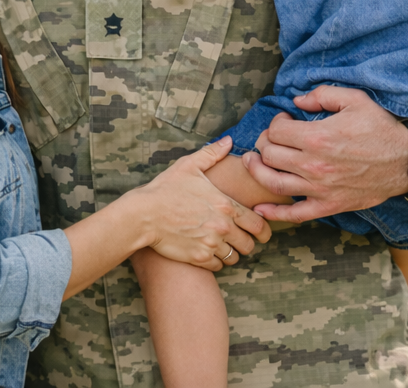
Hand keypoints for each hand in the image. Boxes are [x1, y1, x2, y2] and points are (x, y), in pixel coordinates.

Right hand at [130, 137, 270, 270]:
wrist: (143, 215)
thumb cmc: (165, 189)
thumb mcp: (188, 166)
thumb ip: (212, 154)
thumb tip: (229, 141)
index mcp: (225, 205)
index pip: (258, 224)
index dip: (264, 230)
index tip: (262, 233)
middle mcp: (222, 227)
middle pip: (249, 244)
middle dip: (247, 242)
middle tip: (240, 240)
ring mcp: (211, 244)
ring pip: (235, 257)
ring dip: (232, 252)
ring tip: (223, 246)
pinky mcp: (199, 258)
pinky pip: (219, 266)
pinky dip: (217, 262)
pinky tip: (209, 252)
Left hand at [241, 86, 407, 221]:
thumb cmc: (381, 128)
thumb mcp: (355, 100)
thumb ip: (322, 95)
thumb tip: (297, 100)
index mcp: (318, 137)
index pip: (276, 131)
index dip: (276, 122)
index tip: (285, 120)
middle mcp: (314, 165)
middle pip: (269, 155)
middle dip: (264, 143)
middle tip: (272, 138)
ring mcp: (319, 189)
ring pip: (272, 183)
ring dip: (257, 171)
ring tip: (253, 162)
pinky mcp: (328, 206)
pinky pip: (295, 214)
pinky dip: (274, 213)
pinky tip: (259, 208)